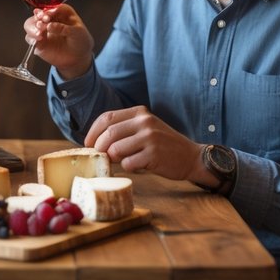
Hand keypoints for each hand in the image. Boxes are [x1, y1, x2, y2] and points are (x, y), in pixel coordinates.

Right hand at [24, 3, 94, 78]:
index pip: (51, 7)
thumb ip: (64, 28)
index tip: (48, 16)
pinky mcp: (38, 42)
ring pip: (30, 24)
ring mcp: (43, 30)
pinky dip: (31, 38)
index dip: (48, 10)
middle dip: (39, 17)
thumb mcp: (78, 32)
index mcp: (61, 12)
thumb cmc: (81, 41)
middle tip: (44, 21)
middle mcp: (50, 19)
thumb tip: (50, 25)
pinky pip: (29, 38)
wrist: (79, 58)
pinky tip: (37, 40)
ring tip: (40, 33)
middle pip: (38, 14)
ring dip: (33, 27)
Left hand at [84, 105, 200, 180]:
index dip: (93, 132)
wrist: (191, 157)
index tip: (88, 144)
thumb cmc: (162, 145)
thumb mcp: (144, 128)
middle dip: (100, 148)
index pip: (106, 117)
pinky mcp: (154, 155)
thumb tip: (95, 142)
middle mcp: (144, 121)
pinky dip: (128, 167)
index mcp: (139, 112)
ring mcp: (150, 137)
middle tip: (101, 157)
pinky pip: (128, 163)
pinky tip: (137, 166)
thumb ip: (124, 130)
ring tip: (122, 161)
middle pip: (108, 134)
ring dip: (113, 159)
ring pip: (115, 149)